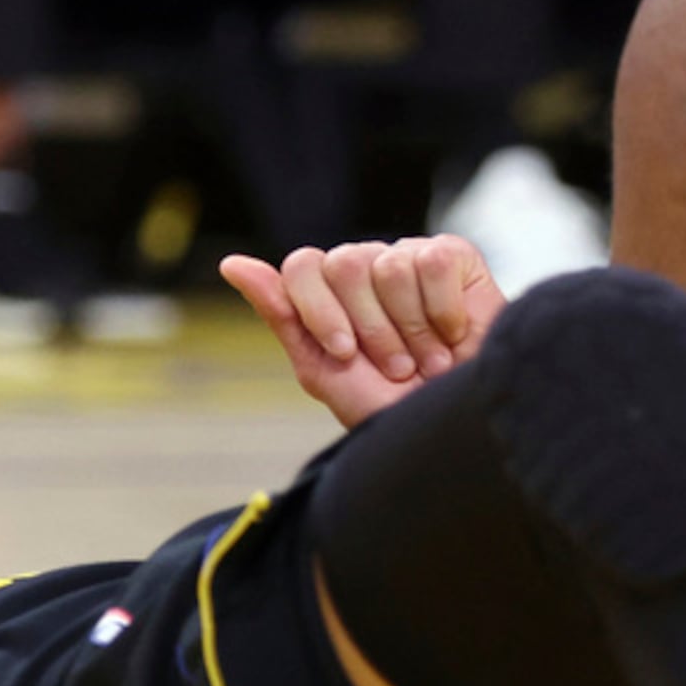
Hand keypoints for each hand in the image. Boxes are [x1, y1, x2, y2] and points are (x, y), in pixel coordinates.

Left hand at [221, 235, 507, 428]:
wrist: (451, 429)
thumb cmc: (389, 405)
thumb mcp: (324, 370)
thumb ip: (282, 315)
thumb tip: (231, 262)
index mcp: (329, 291)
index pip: (302, 267)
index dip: (321, 312)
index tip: (347, 355)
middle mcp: (366, 266)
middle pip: (343, 264)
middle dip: (371, 328)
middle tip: (397, 367)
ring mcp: (408, 257)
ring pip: (389, 265)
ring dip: (411, 329)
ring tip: (428, 360)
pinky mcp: (454, 255)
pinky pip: (433, 262)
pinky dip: (444, 312)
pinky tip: (454, 336)